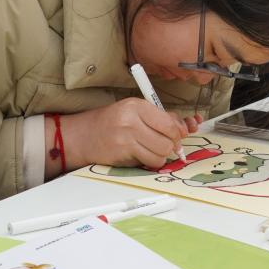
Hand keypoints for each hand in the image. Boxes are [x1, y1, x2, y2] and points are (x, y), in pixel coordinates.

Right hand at [55, 98, 191, 174]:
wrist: (83, 135)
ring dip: (161, 156)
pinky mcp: (121, 155)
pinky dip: (150, 162)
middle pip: (167, 142)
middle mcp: (131, 121)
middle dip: (171, 146)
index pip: (169, 124)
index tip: (176, 136)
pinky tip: (142, 155)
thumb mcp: (136, 110)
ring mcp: (125, 139)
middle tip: (165, 145)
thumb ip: (161, 117)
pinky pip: (148, 162)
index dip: (178, 133)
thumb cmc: (113, 121)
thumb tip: (185, 129)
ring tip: (152, 150)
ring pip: (160, 155)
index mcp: (137, 106)